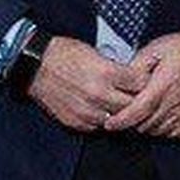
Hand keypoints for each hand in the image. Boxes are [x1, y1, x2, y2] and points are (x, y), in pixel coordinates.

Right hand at [26, 35, 140, 132]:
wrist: (34, 66)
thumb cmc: (65, 54)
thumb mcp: (96, 53)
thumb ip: (117, 68)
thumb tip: (136, 77)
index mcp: (106, 73)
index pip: (140, 84)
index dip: (144, 82)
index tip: (145, 81)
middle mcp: (98, 94)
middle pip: (132, 105)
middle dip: (136, 100)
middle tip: (137, 96)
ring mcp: (87, 111)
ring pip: (117, 120)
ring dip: (119, 113)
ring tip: (118, 104)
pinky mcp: (76, 122)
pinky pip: (98, 127)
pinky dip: (102, 119)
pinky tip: (101, 110)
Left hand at [106, 29, 179, 138]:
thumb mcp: (157, 48)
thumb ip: (137, 65)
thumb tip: (122, 78)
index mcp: (163, 85)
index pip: (137, 111)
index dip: (121, 121)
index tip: (109, 123)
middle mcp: (174, 102)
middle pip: (144, 124)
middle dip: (130, 123)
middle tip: (121, 116)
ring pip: (157, 130)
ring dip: (144, 126)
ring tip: (137, 116)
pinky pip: (172, 132)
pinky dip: (160, 130)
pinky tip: (155, 119)